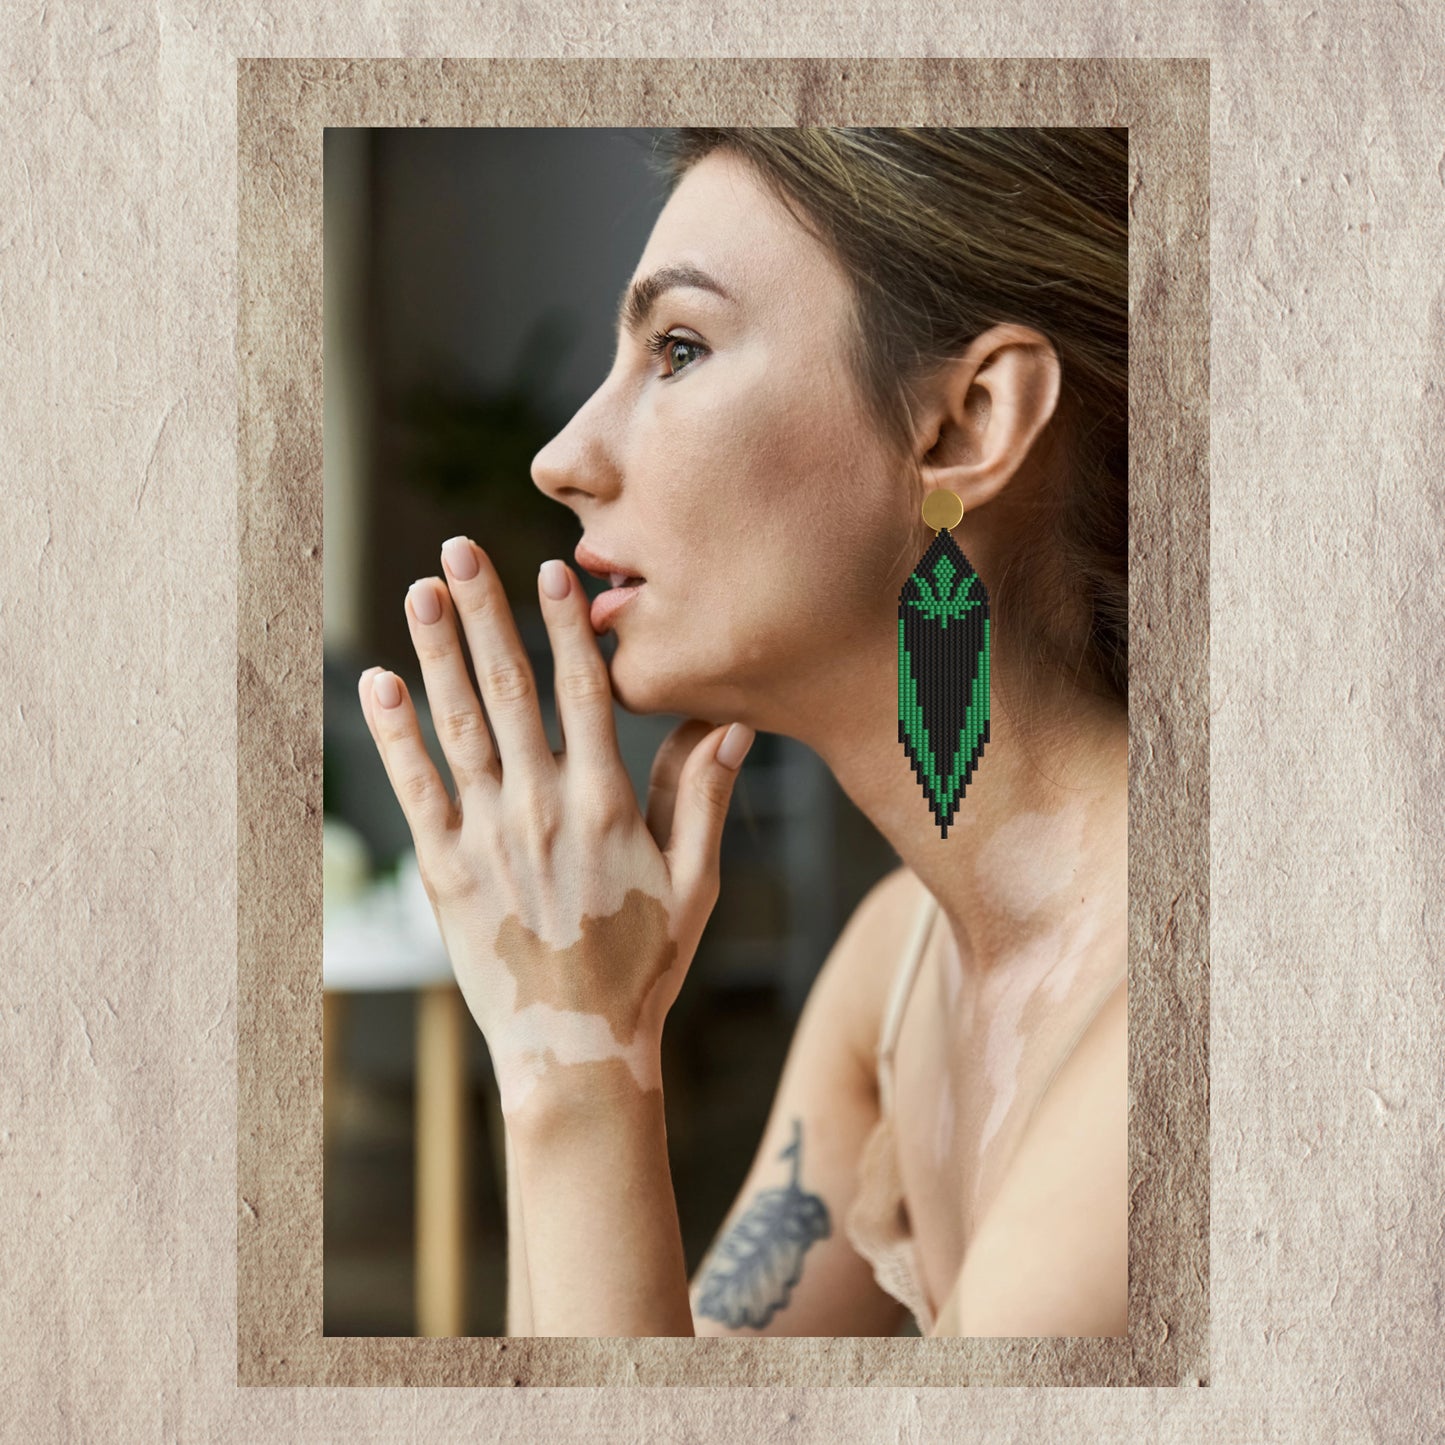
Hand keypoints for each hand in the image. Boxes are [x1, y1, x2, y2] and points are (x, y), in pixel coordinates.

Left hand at [358, 536, 754, 1120]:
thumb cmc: (646, 966)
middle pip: (510, 690)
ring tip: (419, 591)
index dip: (566, 626)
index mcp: (606, 805)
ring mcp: (487, 839)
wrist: (577, 1052)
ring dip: (435, 653)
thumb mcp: (695, 882)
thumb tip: (729, 718)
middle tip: (460, 550)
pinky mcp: (444, 872)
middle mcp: (542, 809)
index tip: (550, 570)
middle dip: (485, 614)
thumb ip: (706, 795)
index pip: (584, 693)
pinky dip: (393, 734)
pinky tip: (376, 682)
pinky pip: (413, 789)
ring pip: (457, 727)